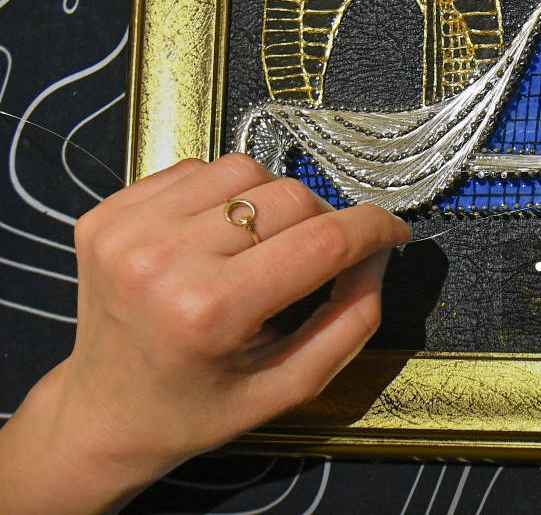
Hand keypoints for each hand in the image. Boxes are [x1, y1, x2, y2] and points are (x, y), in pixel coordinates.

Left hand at [0, 154, 410, 514]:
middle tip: (318, 257)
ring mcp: (127, 230)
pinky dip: (223, 195)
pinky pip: (195, 169)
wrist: (102, 415)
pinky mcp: (106, 212)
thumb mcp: (292, 386)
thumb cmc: (201, 407)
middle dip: (323, 221)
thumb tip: (379, 250)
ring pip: (244, 169)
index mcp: (210, 313)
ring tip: (261, 246)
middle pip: (290, 197)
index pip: (322, 241)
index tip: (393, 232)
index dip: (374, 228)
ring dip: (271, 201)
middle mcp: (162, 260)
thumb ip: (352, 320)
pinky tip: (215, 237)